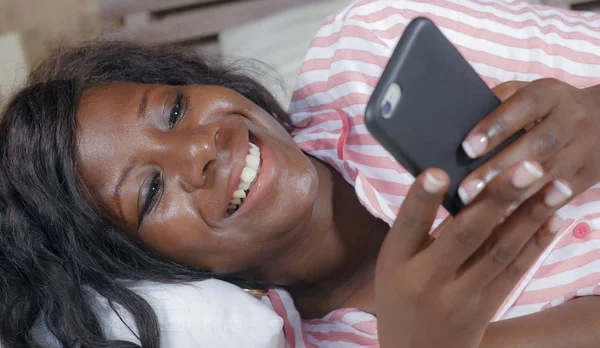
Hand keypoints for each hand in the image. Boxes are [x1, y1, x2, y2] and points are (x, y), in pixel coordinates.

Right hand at [375, 162, 572, 347]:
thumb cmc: (400, 296)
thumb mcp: (393, 264)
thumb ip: (416, 230)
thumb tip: (456, 184)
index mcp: (395, 262)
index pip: (408, 226)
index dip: (422, 200)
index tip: (438, 173)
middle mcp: (426, 279)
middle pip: (465, 235)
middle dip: (498, 199)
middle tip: (528, 167)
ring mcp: (460, 297)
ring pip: (499, 251)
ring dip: (531, 216)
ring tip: (556, 187)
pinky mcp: (485, 307)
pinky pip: (514, 272)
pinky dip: (536, 243)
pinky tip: (555, 219)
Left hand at [458, 79, 599, 204]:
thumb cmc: (548, 108)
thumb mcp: (529, 93)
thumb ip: (499, 102)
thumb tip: (460, 124)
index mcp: (552, 94)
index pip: (524, 106)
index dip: (496, 126)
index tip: (468, 148)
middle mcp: (572, 119)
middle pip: (536, 144)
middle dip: (499, 168)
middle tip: (466, 190)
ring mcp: (585, 149)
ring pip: (548, 174)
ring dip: (513, 193)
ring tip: (479, 208)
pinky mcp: (589, 176)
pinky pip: (559, 196)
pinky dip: (531, 209)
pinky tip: (504, 220)